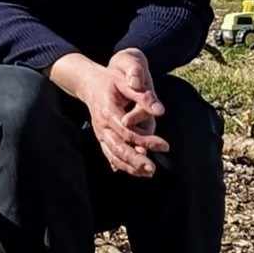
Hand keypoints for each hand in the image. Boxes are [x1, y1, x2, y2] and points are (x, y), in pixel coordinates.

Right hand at [52, 54, 168, 177]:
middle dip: (136, 160)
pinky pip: (109, 153)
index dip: (146, 141)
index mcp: (108, 112)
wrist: (89, 83)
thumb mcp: (125, 81)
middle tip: (152, 169)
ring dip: (129, 166)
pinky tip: (132, 171)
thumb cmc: (110, 80)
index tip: (165, 145)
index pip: (128, 132)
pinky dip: (120, 163)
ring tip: (146, 173)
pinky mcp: (101, 137)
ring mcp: (100, 133)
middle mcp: (102, 126)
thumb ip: (143, 96)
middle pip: (119, 148)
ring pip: (113, 154)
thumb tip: (160, 110)